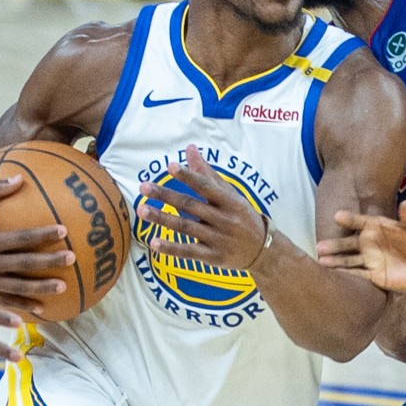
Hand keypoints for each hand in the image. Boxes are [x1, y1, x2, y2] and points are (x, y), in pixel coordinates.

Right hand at [0, 176, 72, 317]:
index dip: (41, 234)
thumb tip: (20, 177)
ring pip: (16, 287)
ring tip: (64, 287)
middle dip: (49, 262)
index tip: (63, 230)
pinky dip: (20, 305)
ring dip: (40, 288)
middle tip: (72, 258)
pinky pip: (2, 300)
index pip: (19, 238)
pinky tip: (40, 308)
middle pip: (23, 264)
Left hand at [136, 144, 270, 269]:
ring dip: (162, 219)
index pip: (206, 186)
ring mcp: (218, 239)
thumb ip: (207, 173)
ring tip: (142, 210)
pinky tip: (154, 242)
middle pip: (191, 206)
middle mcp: (224, 219)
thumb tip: (189, 148)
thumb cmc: (242, 216)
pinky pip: (189, 252)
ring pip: (187, 227)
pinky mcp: (213, 257)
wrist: (263, 250)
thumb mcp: (230, 194)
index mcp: (229, 201)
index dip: (188, 176)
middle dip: (166, 196)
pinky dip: (171, 248)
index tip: (170, 167)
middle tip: (143, 187)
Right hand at [316, 200, 405, 291]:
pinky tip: (333, 275)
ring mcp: (369, 259)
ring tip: (321, 261)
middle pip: (349, 243)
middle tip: (320, 246)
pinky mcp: (372, 275)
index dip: (350, 219)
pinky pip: (357, 274)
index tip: (337, 216)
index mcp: (376, 228)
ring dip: (335, 261)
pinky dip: (346, 275)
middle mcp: (368, 243)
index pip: (360, 222)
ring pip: (349, 259)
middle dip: (335, 245)